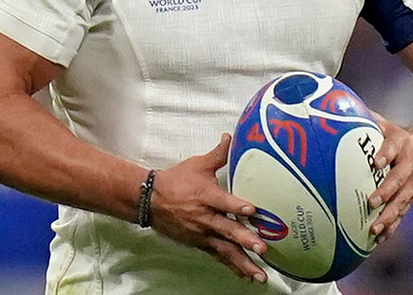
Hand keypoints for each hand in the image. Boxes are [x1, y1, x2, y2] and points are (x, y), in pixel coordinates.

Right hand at [150, 134, 268, 283]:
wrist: (150, 201)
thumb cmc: (176, 181)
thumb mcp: (197, 164)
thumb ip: (218, 154)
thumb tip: (231, 136)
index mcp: (206, 196)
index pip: (223, 201)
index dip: (237, 205)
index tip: (252, 210)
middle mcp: (205, 217)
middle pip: (227, 230)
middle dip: (245, 240)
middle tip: (262, 248)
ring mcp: (202, 234)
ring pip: (225, 250)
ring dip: (244, 263)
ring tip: (260, 275)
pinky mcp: (200, 244)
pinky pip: (219, 257)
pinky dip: (233, 267)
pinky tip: (247, 276)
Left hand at [367, 112, 412, 241]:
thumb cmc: (397, 139)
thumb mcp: (386, 125)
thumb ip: (364, 119)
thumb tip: (334, 106)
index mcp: (404, 144)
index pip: (395, 146)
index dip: (387, 153)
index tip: (377, 161)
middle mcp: (412, 165)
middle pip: (401, 179)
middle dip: (387, 191)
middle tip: (371, 201)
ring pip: (404, 201)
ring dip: (390, 216)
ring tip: (374, 229)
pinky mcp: (412, 199)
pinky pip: (403, 214)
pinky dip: (392, 227)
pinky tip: (379, 239)